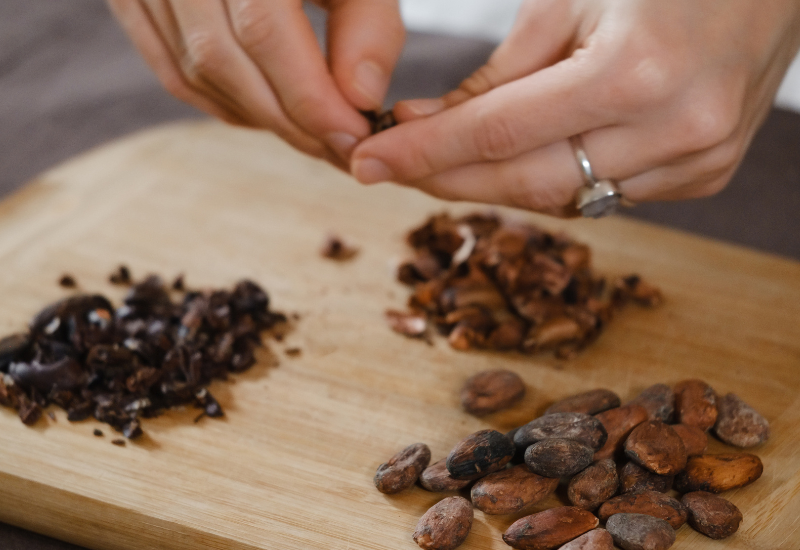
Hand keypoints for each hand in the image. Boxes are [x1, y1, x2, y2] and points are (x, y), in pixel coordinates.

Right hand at [107, 0, 404, 167]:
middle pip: (222, 59)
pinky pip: (172, 71)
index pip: (262, 29)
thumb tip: (360, 101)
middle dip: (287, 119)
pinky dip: (224, 103)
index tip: (353, 136)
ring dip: (258, 116)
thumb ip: (367, 25)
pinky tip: (267, 113)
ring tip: (311, 133)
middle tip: (337, 148)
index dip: (309, 96)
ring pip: (193, 72)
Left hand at [351, 0, 799, 214]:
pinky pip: (607, 197)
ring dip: (496, 185)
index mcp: (638, 70)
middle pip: (529, 181)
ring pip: (566, 200)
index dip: (426, 151)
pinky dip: (553, 183)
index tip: (369, 160)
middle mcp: (677, 128)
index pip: (501, 133)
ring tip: (444, 162)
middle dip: (449, 178)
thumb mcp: (565, 1)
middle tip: (393, 167)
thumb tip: (427, 127)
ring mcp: (699, 160)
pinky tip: (518, 163)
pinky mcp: (706, 175)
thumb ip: (499, 77)